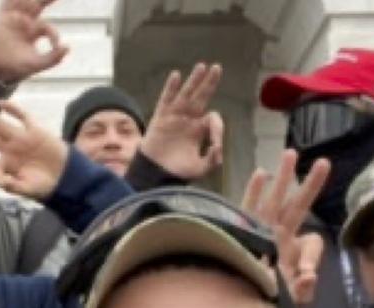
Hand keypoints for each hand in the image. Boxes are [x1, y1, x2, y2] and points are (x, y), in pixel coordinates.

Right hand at [0, 0, 68, 84]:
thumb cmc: (19, 67)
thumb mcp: (39, 64)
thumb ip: (54, 57)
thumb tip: (68, 47)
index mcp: (35, 31)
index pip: (47, 27)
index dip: (53, 34)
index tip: (55, 45)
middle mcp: (25, 21)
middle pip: (37, 5)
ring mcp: (13, 18)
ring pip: (23, 2)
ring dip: (28, 0)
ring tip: (35, 2)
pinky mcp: (2, 18)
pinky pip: (6, 4)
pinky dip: (10, 0)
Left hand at [0, 98, 67, 199]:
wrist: (67, 177)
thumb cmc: (45, 185)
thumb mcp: (27, 189)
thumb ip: (12, 185)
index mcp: (7, 164)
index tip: (1, 180)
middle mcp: (10, 149)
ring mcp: (22, 138)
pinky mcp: (36, 131)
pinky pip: (23, 118)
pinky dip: (14, 110)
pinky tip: (2, 103)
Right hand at [139, 63, 223, 180]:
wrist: (155, 174)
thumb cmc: (177, 171)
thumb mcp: (200, 169)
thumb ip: (212, 160)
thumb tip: (218, 148)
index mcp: (199, 130)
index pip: (212, 118)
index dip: (217, 128)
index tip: (215, 145)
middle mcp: (188, 119)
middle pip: (201, 97)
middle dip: (209, 83)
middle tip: (217, 68)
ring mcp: (174, 117)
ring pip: (186, 94)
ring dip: (194, 80)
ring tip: (202, 66)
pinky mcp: (160, 118)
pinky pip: (166, 99)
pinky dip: (170, 88)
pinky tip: (176, 75)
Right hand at [242, 150, 329, 306]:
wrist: (233, 304)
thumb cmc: (262, 301)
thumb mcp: (287, 300)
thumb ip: (302, 290)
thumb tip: (310, 275)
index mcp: (291, 252)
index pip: (311, 243)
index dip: (311, 257)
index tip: (305, 274)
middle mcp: (278, 236)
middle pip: (298, 206)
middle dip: (311, 185)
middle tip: (325, 163)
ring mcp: (260, 230)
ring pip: (274, 199)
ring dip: (284, 177)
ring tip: (291, 154)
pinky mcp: (241, 230)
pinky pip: (249, 207)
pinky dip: (254, 191)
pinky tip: (260, 174)